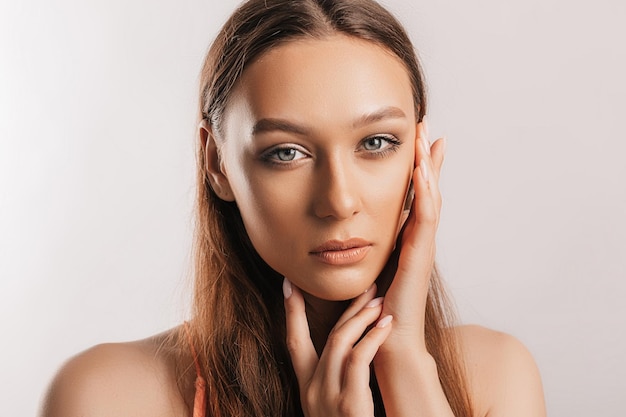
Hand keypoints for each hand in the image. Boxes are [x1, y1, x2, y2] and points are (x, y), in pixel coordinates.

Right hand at [283, 279, 392, 416]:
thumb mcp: (331, 407)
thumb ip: (334, 382)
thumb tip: (347, 355)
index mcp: (306, 388)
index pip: (294, 341)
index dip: (292, 311)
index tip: (289, 283)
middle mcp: (313, 390)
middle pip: (328, 336)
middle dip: (348, 307)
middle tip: (368, 285)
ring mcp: (328, 397)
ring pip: (340, 341)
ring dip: (361, 317)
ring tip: (380, 302)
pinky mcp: (348, 405)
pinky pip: (357, 360)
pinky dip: (372, 339)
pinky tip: (386, 326)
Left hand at [378, 119, 444, 353]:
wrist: (385, 342)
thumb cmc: (373, 310)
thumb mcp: (364, 267)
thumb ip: (359, 246)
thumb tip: (338, 227)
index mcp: (404, 238)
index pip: (413, 194)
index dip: (416, 167)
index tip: (414, 139)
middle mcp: (417, 238)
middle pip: (427, 190)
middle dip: (427, 157)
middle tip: (427, 127)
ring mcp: (422, 247)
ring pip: (430, 198)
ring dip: (428, 167)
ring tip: (428, 139)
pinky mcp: (420, 258)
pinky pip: (425, 220)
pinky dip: (424, 194)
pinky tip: (422, 172)